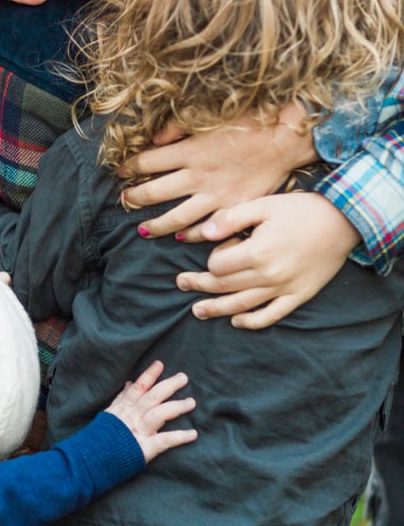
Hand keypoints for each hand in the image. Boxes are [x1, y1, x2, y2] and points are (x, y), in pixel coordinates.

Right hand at [105, 360, 196, 463]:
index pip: (138, 388)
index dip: (149, 375)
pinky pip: (164, 441)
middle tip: (183, 377)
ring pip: (158, 415)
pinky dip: (179, 437)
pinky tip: (193, 434)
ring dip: (176, 407)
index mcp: (123, 409)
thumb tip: (130, 383)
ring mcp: (138, 432)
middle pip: (151, 397)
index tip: (160, 364)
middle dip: (168, 386)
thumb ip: (121, 399)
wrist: (91, 460)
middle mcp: (132, 418)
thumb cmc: (102, 438)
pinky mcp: (144, 449)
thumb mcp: (110, 415)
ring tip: (191, 402)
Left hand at [120, 106, 315, 238]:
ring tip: (142, 229)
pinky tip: (180, 237)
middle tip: (124, 201)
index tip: (120, 171)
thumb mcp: (210, 117)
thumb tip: (154, 139)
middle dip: (134, 197)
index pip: (146, 162)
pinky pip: (205, 228)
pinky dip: (190, 235)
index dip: (129, 167)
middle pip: (154, 192)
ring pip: (175, 217)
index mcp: (189, 151)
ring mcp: (214, 196)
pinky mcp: (232, 209)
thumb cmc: (249, 122)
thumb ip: (177, 128)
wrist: (285, 139)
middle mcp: (197, 176)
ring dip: (155, 225)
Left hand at [176, 191, 360, 328]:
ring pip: (242, 305)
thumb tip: (203, 234)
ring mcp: (284, 289)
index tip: (220, 246)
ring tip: (197, 310)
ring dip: (216, 309)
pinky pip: (271, 316)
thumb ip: (230, 219)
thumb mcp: (263, 205)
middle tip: (181, 283)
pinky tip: (236, 321)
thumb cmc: (301, 209)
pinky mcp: (298, 296)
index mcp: (257, 252)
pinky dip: (251, 321)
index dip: (212, 257)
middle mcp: (269, 276)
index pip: (219, 265)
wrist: (343, 221)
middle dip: (199, 284)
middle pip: (224, 286)